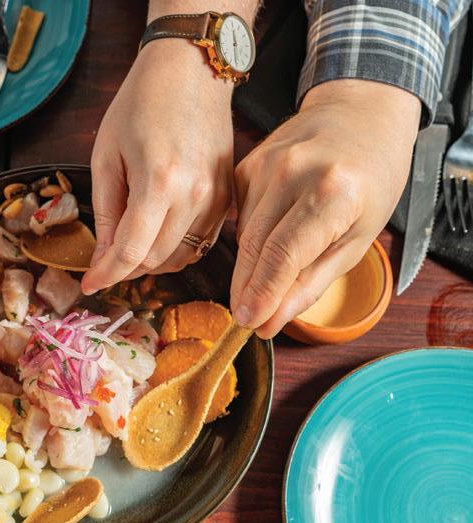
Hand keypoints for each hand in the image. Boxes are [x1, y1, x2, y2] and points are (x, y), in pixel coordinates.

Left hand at [82, 39, 234, 293]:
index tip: (89, 284)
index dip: (106, 275)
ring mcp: (217, 198)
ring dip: (152, 262)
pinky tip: (159, 234)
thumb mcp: (107, 155)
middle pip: (156, 261)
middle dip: (126, 266)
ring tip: (132, 243)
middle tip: (106, 256)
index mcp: (158, 182)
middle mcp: (194, 195)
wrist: (192, 70)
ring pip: (181, 258)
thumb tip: (103, 257)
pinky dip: (177, 249)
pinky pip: (203, 243)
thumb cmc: (141, 103)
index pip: (130, 252)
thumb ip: (106, 211)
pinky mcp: (229, 198)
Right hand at [231, 79, 420, 336]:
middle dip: (248, 289)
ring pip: (243, 235)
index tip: (250, 322)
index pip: (283, 255)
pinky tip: (267, 238)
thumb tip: (272, 320)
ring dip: (248, 267)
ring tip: (260, 284)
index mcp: (333, 192)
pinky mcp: (247, 164)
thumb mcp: (359, 237)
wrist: (361, 112)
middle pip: (255, 248)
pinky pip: (240, 215)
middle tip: (247, 317)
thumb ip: (313, 282)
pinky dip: (250, 236)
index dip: (262, 294)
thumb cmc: (371, 176)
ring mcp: (265, 164)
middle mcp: (293, 173)